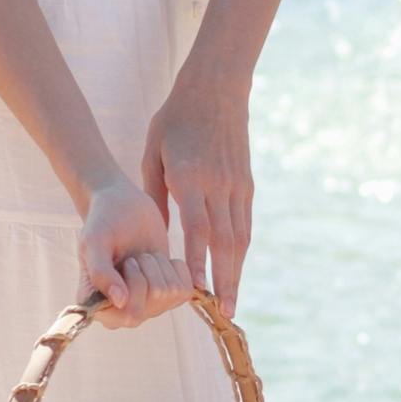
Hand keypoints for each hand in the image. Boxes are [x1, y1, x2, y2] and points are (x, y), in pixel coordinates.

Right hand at [77, 177, 193, 326]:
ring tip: (142, 256)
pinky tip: (159, 260)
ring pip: (170, 292)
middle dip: (148, 268)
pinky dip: (176, 266)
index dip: (135, 285)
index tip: (126, 262)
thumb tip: (120, 302)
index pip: (129, 315)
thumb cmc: (104, 223)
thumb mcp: (95, 242)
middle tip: (134, 257)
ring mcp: (147, 306)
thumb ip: (100, 272)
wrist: (123, 207)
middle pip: (154, 300)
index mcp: (99, 307)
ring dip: (158, 264)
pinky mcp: (169, 295)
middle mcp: (122, 312)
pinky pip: (186, 289)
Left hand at [141, 81, 251, 315]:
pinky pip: (245, 223)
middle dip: (224, 280)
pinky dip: (241, 250)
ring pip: (239, 236)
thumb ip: (156, 194)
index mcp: (190, 177)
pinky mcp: (247, 183)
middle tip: (223, 313)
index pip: (197, 228)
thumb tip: (159, 235)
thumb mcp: (153, 152)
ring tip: (231, 301)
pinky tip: (236, 269)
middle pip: (224, 241)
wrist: (216, 89)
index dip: (198, 262)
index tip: (196, 291)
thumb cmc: (175, 120)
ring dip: (236, 271)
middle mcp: (218, 184)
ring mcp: (236, 185)